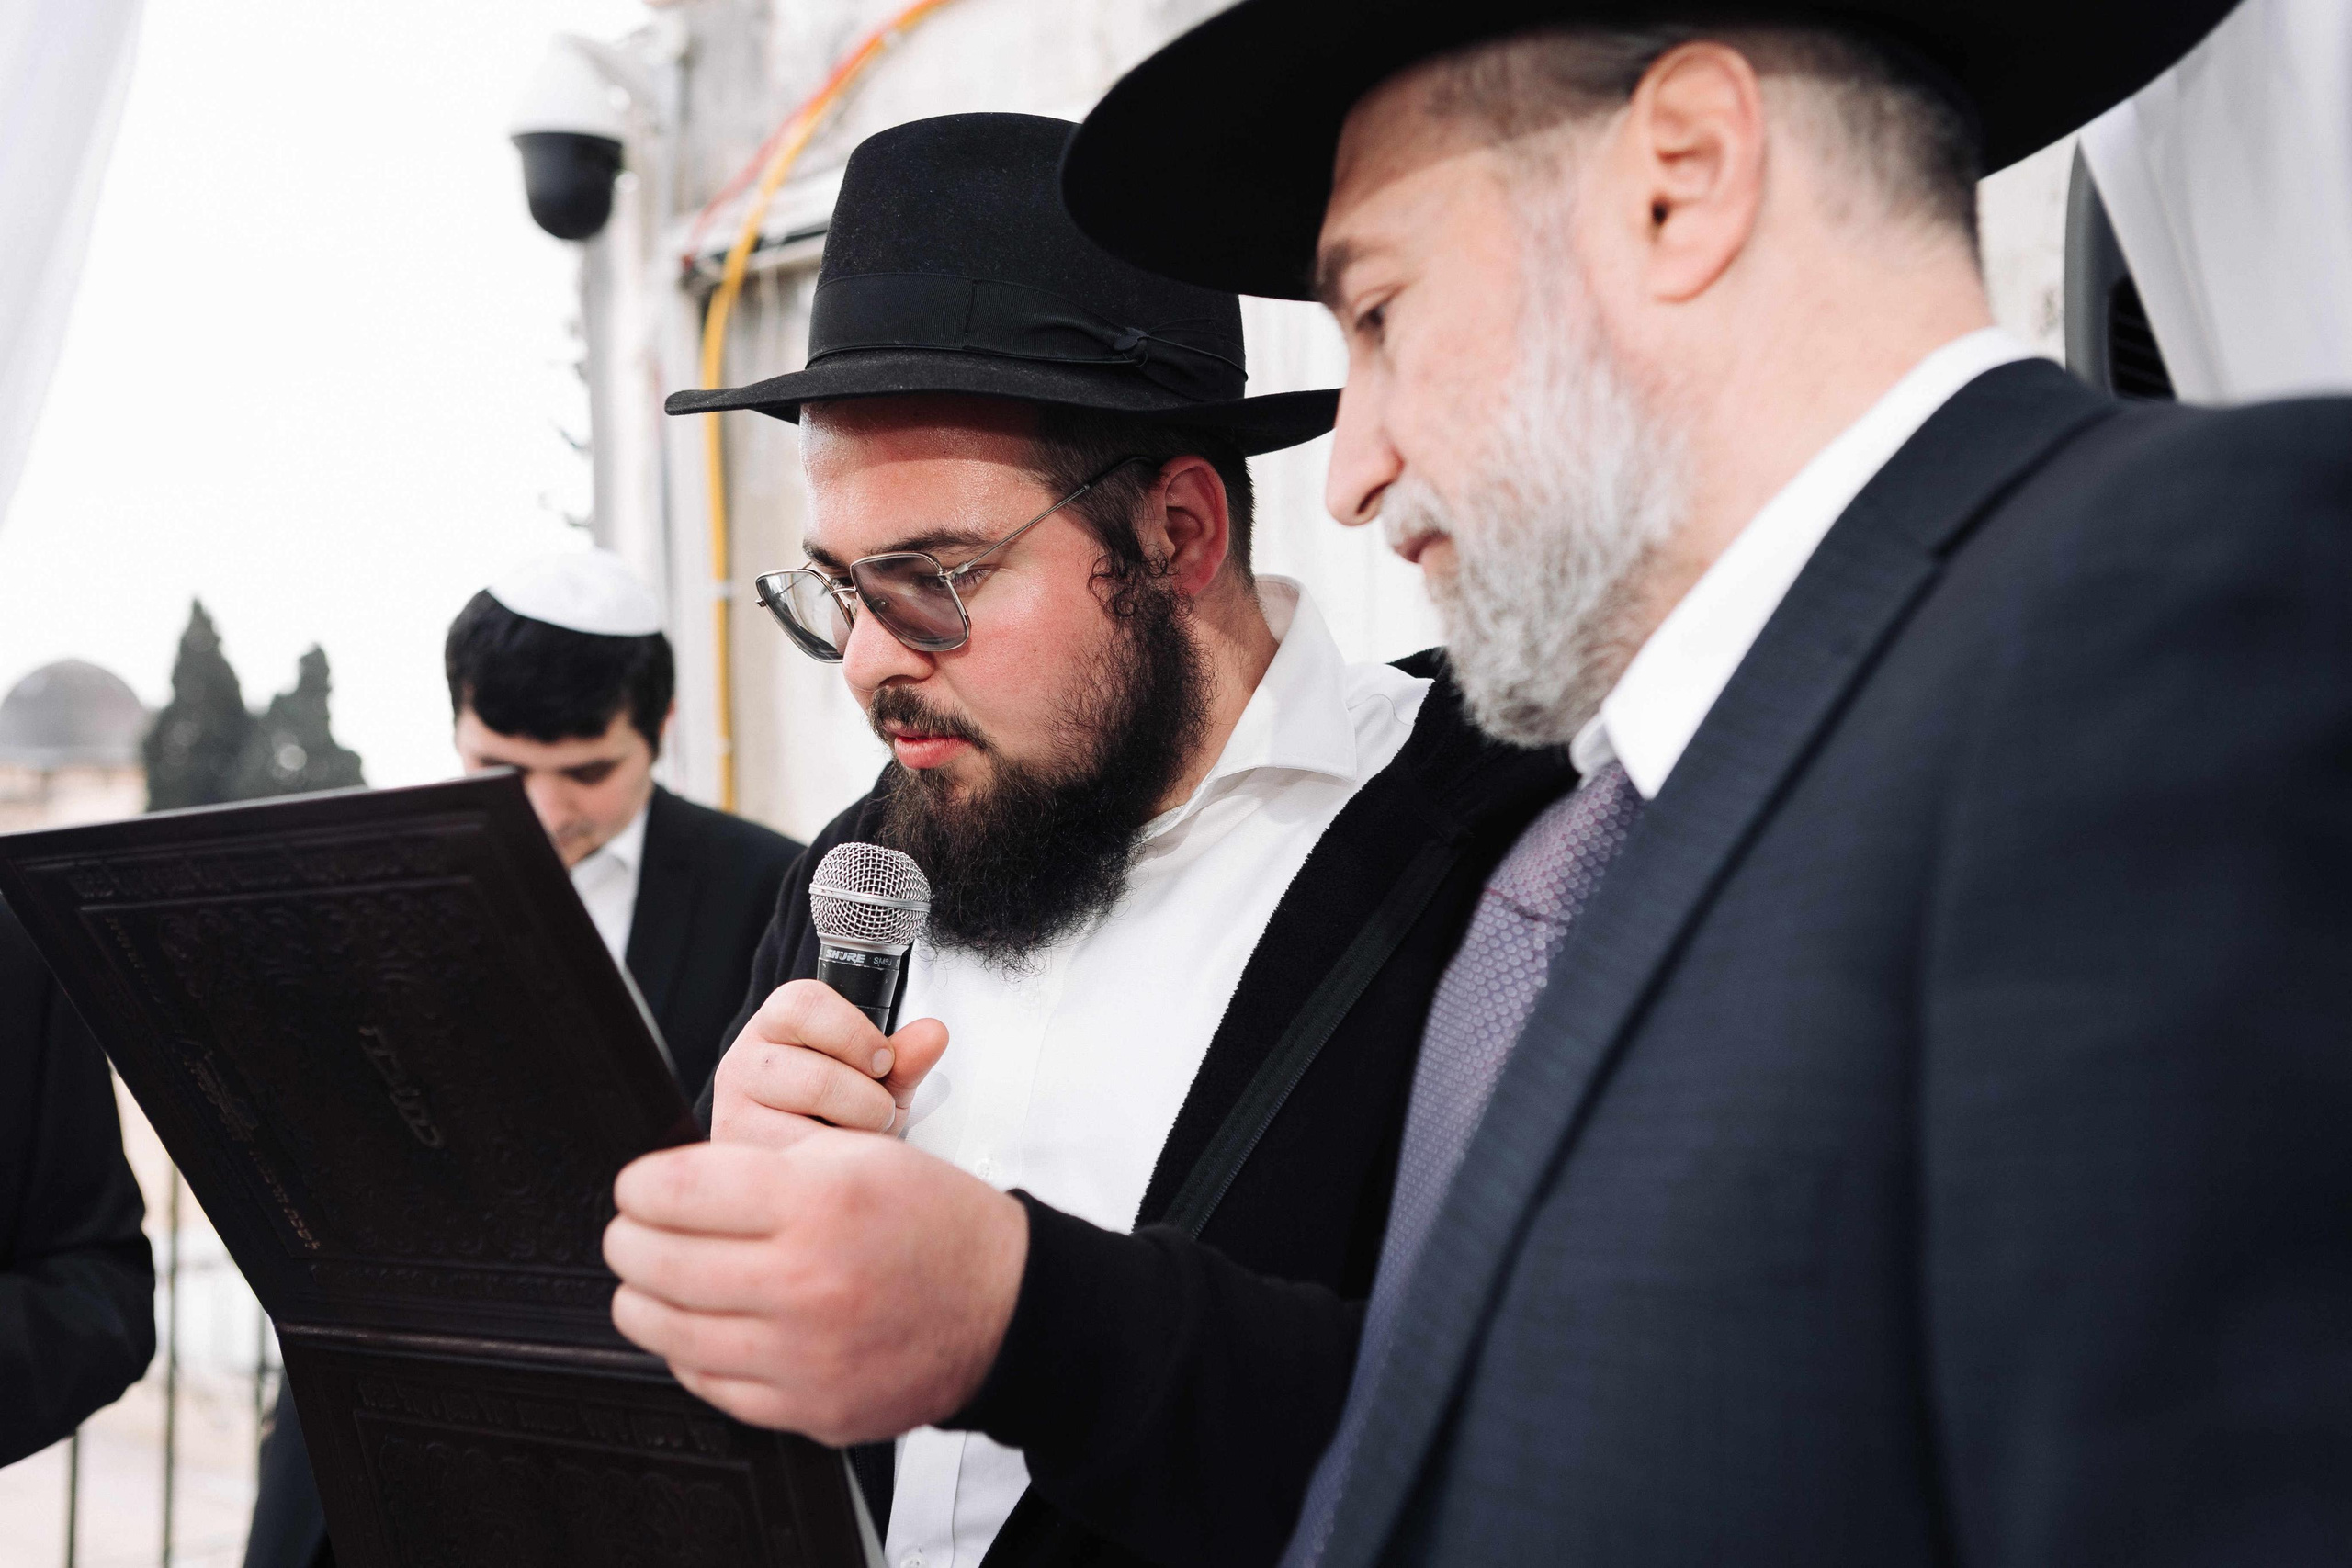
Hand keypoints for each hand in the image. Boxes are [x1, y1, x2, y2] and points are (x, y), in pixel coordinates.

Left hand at [604, 1131, 1026, 1442]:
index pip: (674, 1192)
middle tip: (634, 1230)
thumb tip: (669, 1185)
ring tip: (653, 1280)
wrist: (1004, 1305)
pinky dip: (692, 1353)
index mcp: (819, 1204)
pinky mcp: (809, 1409)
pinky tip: (707, 1325)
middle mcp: (808, 1283)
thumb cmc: (933, 1224)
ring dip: (644, 1298)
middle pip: (654, 1263)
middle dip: (629, 1239)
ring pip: (668, 1332)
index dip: (638, 1186)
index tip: (638, 1187)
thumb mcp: (856, 1155)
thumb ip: (760, 1165)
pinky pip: (710, 1384)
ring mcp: (806, 1357)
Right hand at [710, 979, 949, 1146]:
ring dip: (850, 1137)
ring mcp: (732, 1109)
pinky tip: (832, 1161)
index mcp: (779, 1021)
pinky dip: (829, 1165)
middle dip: (865, 1103)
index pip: (806, 1005)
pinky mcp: (736, 1154)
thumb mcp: (878, 1079)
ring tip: (855, 1137)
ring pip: (807, 1127)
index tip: (883, 1061)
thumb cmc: (839, 1110)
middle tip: (876, 1113)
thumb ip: (906, 1056)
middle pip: (817, 1078)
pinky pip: (796, 1162)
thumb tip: (935, 1033)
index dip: (855, 1035)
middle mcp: (745, 1059)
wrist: (801, 1161)